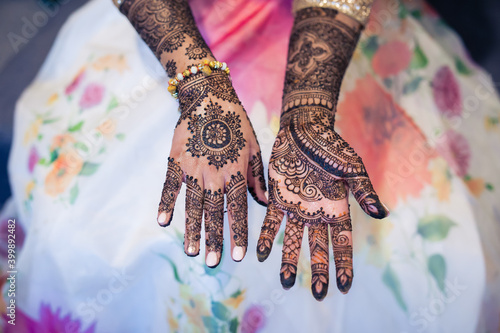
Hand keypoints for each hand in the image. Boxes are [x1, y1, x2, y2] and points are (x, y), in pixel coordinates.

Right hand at [119, 0, 266, 266]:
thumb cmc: (236, 123)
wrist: (208, 97)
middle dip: (214, 238)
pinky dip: (166, 203)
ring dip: (192, 229)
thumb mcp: (254, 148)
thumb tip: (264, 202)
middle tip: (213, 262)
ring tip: (192, 251)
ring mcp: (193, 168)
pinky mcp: (176, 159)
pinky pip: (170, 185)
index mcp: (235, 171)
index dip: (238, 233)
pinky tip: (164, 221)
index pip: (237, 209)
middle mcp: (214, 174)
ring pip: (192, 204)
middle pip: (214, 212)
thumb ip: (257, 177)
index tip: (237, 255)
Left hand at [257, 107, 387, 299]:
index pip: (343, 242)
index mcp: (337, 207)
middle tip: (319, 294)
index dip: (344, 263)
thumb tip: (382, 213)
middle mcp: (317, 212)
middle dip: (320, 270)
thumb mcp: (352, 168)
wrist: (304, 128)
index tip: (344, 286)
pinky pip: (271, 222)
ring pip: (294, 239)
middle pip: (319, 247)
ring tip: (285, 282)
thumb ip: (364, 191)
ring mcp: (297, 206)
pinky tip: (261, 254)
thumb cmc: (332, 146)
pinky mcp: (278, 197)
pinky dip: (267, 237)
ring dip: (290, 260)